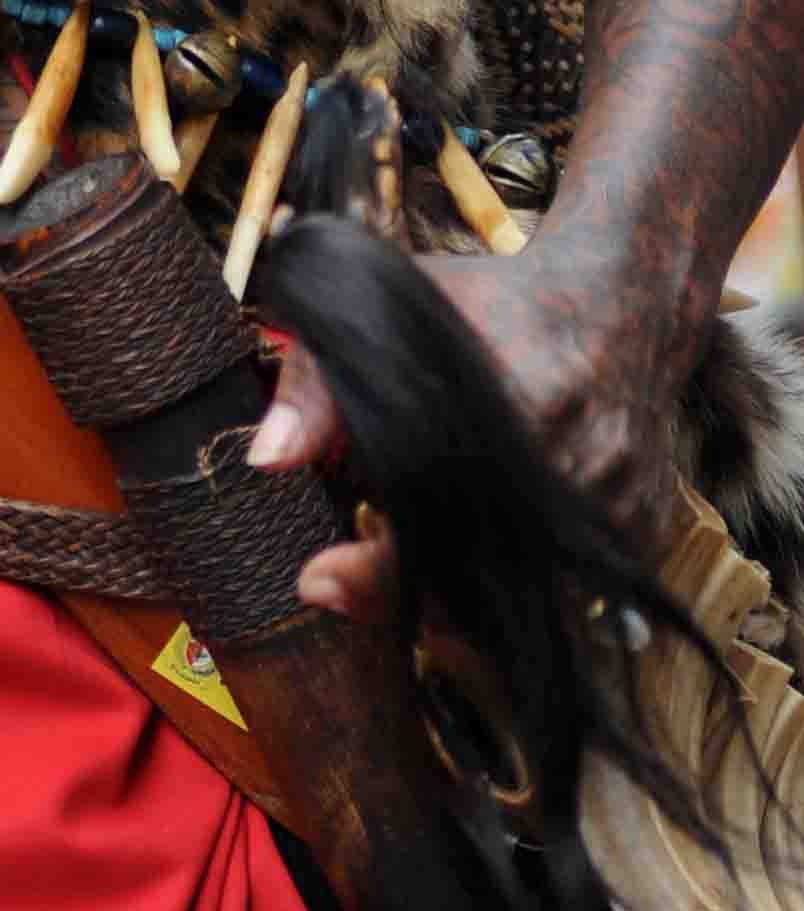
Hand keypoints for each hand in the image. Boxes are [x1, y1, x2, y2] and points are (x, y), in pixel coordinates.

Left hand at [246, 240, 680, 619]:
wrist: (620, 299)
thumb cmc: (492, 302)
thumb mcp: (395, 312)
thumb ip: (321, 383)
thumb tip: (266, 459)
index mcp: (512, 420)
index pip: (432, 537)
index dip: (370, 580)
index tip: (316, 581)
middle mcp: (574, 476)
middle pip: (475, 595)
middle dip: (406, 596)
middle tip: (357, 570)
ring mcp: (618, 512)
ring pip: (523, 611)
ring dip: (463, 605)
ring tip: (423, 558)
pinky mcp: (646, 533)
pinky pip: (573, 602)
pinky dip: (520, 591)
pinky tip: (485, 549)